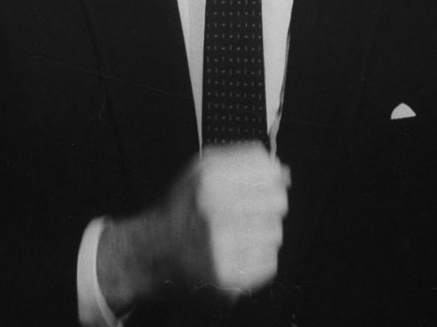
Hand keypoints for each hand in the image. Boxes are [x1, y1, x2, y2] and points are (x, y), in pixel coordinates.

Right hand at [98, 142, 289, 314]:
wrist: (153, 251)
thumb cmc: (182, 207)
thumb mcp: (201, 169)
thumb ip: (241, 160)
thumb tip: (283, 172)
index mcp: (209, 177)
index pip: (268, 169)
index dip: (270, 176)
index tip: (264, 182)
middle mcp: (214, 208)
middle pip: (278, 200)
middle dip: (268, 204)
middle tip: (251, 210)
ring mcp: (221, 245)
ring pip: (275, 232)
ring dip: (263, 232)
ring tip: (241, 233)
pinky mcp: (227, 276)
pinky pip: (269, 261)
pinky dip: (258, 257)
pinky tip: (238, 252)